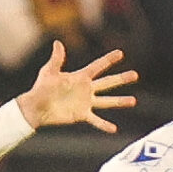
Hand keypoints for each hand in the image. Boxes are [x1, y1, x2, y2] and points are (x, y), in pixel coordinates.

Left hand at [15, 41, 138, 132]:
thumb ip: (57, 59)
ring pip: (107, 101)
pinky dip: (104, 125)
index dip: (108, 60)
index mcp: (80, 77)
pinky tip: (114, 129)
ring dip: (120, 101)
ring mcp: (85, 102)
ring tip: (133, 100)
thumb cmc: (41, 88)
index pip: (97, 66)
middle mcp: (86, 89)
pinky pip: (96, 120)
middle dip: (121, 79)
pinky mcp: (81, 115)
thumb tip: (57, 43)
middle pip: (108, 82)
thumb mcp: (49, 72)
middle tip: (135, 75)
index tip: (120, 53)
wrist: (36, 107)